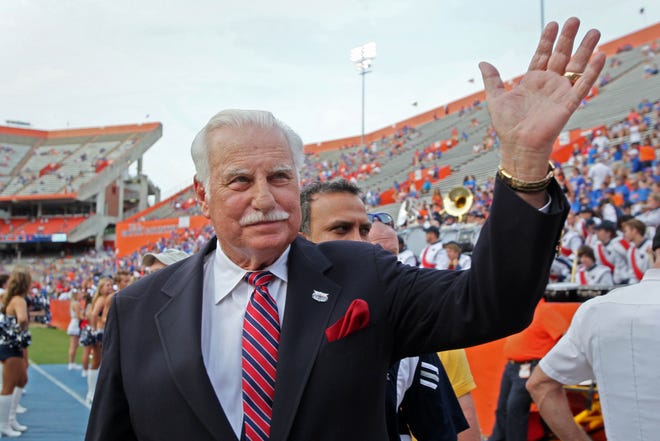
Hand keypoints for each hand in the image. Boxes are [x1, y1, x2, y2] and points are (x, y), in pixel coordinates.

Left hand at [479, 17, 605, 181]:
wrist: (518, 146)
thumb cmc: (507, 126)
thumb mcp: (496, 98)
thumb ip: (492, 80)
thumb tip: (483, 63)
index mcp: (532, 82)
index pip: (542, 55)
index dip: (547, 40)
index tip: (553, 24)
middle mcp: (548, 84)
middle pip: (561, 56)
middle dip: (567, 38)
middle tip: (574, 20)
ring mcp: (560, 92)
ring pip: (576, 66)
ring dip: (585, 49)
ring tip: (594, 32)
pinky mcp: (569, 103)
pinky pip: (583, 85)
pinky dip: (592, 71)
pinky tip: (600, 56)